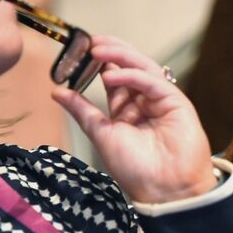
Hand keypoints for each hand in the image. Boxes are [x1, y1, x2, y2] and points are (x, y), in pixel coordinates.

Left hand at [50, 35, 216, 203]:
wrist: (163, 190)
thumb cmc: (135, 168)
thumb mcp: (101, 134)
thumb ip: (82, 111)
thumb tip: (56, 91)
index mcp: (128, 111)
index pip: (115, 79)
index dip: (100, 64)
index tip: (81, 51)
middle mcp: (145, 102)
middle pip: (130, 67)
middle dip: (112, 52)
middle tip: (91, 42)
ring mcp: (162, 100)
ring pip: (142, 68)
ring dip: (120, 56)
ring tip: (97, 50)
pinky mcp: (176, 101)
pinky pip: (153, 82)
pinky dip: (132, 76)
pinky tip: (111, 76)